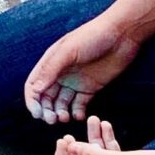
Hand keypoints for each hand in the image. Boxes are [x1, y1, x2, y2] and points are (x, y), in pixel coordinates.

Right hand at [22, 13, 139, 125]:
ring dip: (60, 113)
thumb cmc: (92, 37)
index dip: (33, 101)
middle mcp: (60, 74)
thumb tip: (34, 90)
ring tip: (65, 118)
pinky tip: (79, 116)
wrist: (122, 35)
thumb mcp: (68, 51)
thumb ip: (50, 69)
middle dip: (46, 110)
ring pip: (61, 103)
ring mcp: (75, 82)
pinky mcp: (91, 88)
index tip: (38, 114)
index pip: (34, 86)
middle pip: (46, 98)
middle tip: (52, 119)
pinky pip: (79, 104)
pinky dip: (77, 113)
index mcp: (50, 63)